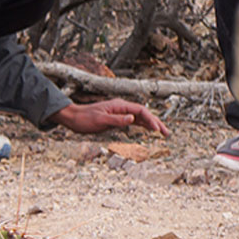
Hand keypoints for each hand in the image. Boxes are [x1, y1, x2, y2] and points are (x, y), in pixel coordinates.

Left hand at [50, 99, 169, 135]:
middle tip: (166, 133)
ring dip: (151, 124)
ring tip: (162, 133)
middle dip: (156, 122)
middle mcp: (121, 107)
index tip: (156, 129)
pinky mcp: (116, 118)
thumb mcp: (100, 120)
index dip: (150, 119)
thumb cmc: (84, 119)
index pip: (140, 111)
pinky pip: (133, 121)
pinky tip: (148, 130)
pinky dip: (143, 125)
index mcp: (119, 105)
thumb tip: (132, 118)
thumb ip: (116, 120)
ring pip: (140, 117)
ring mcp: (119, 112)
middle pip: (143, 113)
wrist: (72, 118)